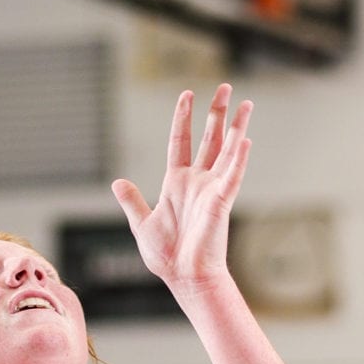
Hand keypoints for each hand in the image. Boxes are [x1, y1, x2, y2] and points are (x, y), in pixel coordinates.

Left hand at [112, 84, 252, 294]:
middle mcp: (197, 181)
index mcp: (177, 183)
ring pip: (227, 151)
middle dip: (217, 113)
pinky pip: (232, 175)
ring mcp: (211, 189)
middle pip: (210, 138)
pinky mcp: (221, 202)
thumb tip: (118, 182)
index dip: (183, 117)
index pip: (181, 141)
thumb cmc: (166, 255)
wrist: (184, 276)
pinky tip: (245, 138)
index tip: (187, 94)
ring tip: (245, 103)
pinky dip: (239, 158)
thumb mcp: (142, 223)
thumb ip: (132, 201)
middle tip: (227, 88)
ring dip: (236, 127)